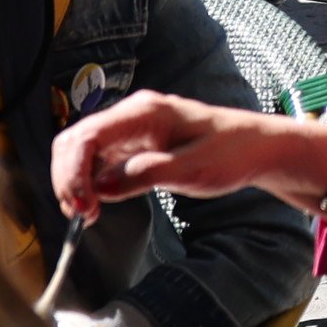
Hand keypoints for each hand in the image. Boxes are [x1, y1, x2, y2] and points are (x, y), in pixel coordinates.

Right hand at [56, 89, 326, 219]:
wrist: (258, 148)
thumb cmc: (233, 152)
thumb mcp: (195, 169)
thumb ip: (147, 174)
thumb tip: (102, 186)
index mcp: (146, 112)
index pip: (88, 135)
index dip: (74, 172)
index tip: (82, 206)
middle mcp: (133, 115)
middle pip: (75, 140)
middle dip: (68, 178)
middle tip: (81, 215)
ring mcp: (131, 129)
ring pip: (82, 151)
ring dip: (75, 182)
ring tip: (87, 214)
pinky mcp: (135, 145)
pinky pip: (98, 160)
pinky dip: (89, 182)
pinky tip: (97, 204)